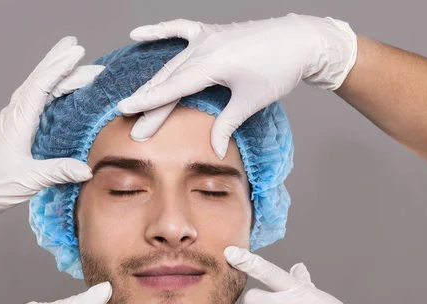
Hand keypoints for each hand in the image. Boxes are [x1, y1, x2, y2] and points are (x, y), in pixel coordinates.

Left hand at [0, 36, 104, 266]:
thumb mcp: (28, 180)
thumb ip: (57, 172)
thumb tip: (86, 169)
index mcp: (17, 122)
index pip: (40, 86)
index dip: (59, 68)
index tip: (76, 53)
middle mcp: (14, 115)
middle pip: (38, 80)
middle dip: (59, 63)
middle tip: (78, 48)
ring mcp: (13, 119)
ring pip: (36, 87)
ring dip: (54, 73)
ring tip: (72, 61)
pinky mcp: (14, 127)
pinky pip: (34, 99)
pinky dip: (49, 88)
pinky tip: (58, 88)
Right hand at [116, 14, 356, 157]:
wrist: (300, 40)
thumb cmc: (278, 70)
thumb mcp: (251, 101)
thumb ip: (227, 124)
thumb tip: (214, 151)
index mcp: (213, 64)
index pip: (173, 89)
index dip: (149, 103)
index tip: (126, 112)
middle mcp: (205, 47)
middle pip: (169, 80)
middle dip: (150, 104)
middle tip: (135, 127)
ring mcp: (206, 36)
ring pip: (171, 62)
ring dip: (153, 82)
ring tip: (135, 101)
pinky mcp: (211, 32)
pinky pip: (179, 28)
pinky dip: (159, 31)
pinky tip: (138, 34)